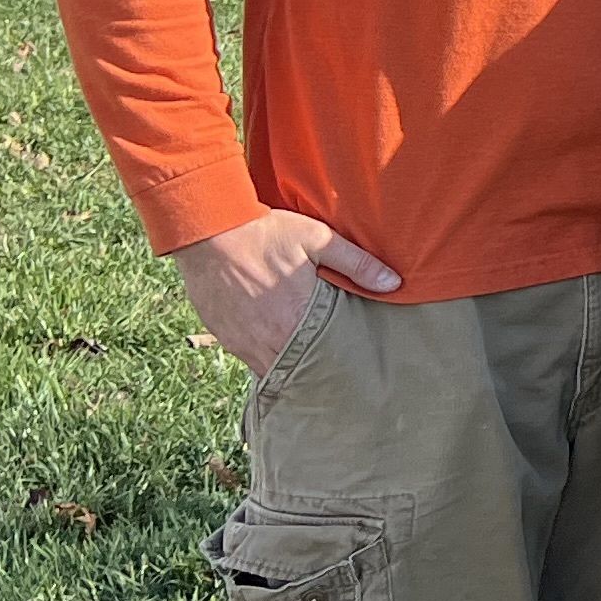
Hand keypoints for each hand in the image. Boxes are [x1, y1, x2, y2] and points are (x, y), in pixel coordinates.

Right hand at [174, 210, 399, 374]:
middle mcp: (265, 339)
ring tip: (306, 357)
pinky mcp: (221, 333)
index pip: (322, 360)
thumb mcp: (318, 240)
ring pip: (267, 367)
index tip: (352, 369)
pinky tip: (275, 342)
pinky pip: (246, 355)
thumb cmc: (265, 233)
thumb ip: (357, 264)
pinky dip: (262, 353)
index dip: (336, 367)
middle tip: (332, 369)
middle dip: (313, 370)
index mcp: (294, 320)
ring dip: (286, 363)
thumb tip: (393, 283)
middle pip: (295, 370)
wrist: (207, 230)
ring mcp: (239, 340)